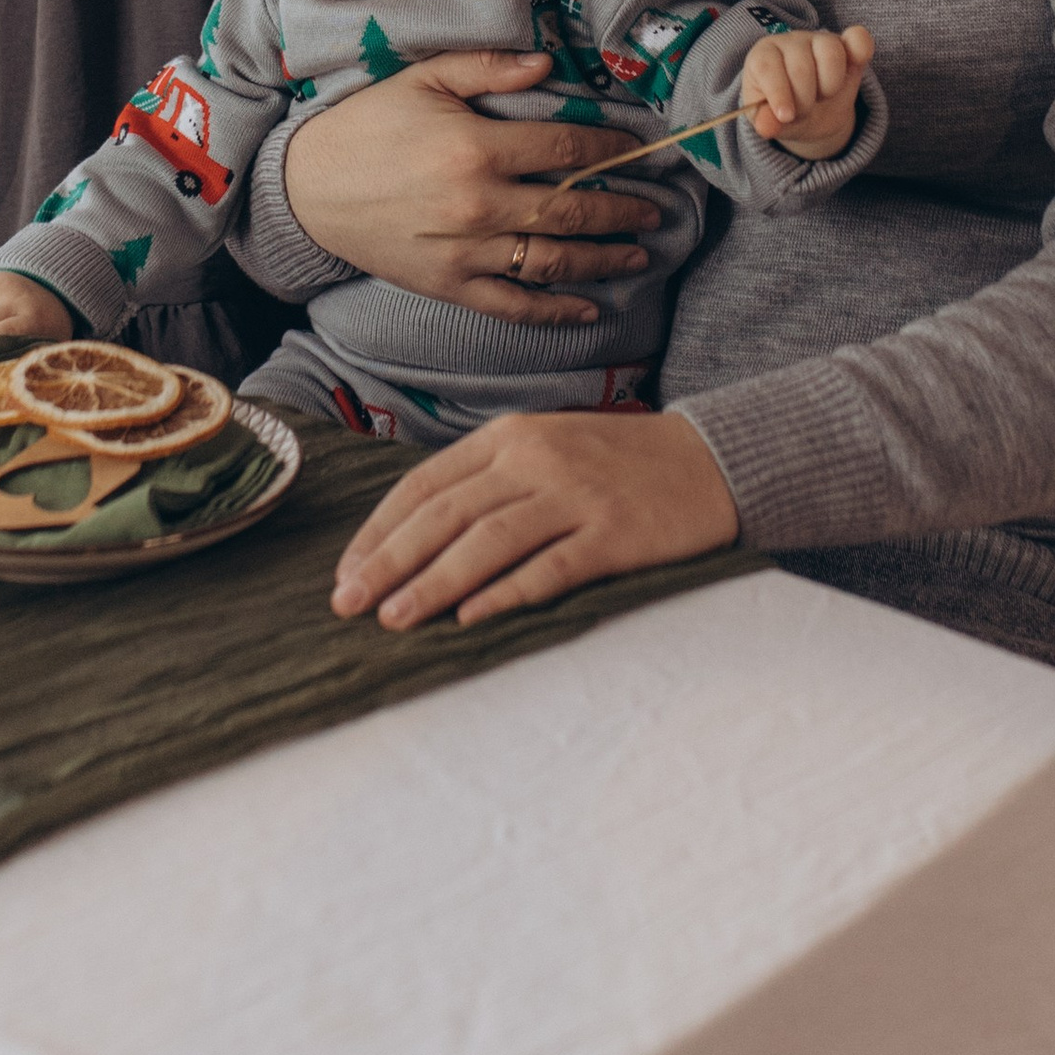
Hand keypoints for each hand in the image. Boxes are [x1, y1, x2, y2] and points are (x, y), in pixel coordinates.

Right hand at [281, 52, 662, 322]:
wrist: (309, 189)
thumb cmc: (367, 125)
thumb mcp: (421, 79)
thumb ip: (486, 67)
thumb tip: (546, 62)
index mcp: (476, 146)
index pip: (566, 146)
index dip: (609, 147)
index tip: (636, 149)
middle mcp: (478, 203)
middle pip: (571, 208)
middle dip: (622, 209)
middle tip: (657, 211)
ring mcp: (465, 251)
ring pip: (553, 260)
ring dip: (603, 260)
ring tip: (639, 256)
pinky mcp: (449, 285)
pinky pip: (512, 306)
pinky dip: (554, 311)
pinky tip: (589, 309)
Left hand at [331, 409, 740, 630]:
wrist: (708, 461)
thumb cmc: (615, 463)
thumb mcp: (544, 448)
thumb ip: (486, 480)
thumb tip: (413, 534)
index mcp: (509, 436)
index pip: (426, 484)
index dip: (380, 529)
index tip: (346, 570)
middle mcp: (536, 459)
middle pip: (446, 514)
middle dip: (389, 561)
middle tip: (347, 604)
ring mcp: (576, 496)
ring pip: (487, 542)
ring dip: (433, 582)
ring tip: (394, 618)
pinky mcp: (613, 534)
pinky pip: (550, 567)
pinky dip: (506, 593)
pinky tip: (470, 618)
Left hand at [739, 22, 874, 157]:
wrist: (811, 113)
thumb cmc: (784, 111)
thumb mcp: (770, 122)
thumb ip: (765, 122)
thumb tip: (766, 127)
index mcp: (762, 56)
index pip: (766, 67)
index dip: (778, 93)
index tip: (786, 116)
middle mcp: (789, 42)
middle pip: (800, 66)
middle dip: (805, 100)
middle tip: (804, 110)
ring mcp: (819, 39)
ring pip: (830, 53)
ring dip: (830, 85)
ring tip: (823, 95)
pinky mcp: (847, 45)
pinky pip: (858, 38)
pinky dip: (861, 51)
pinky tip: (854, 68)